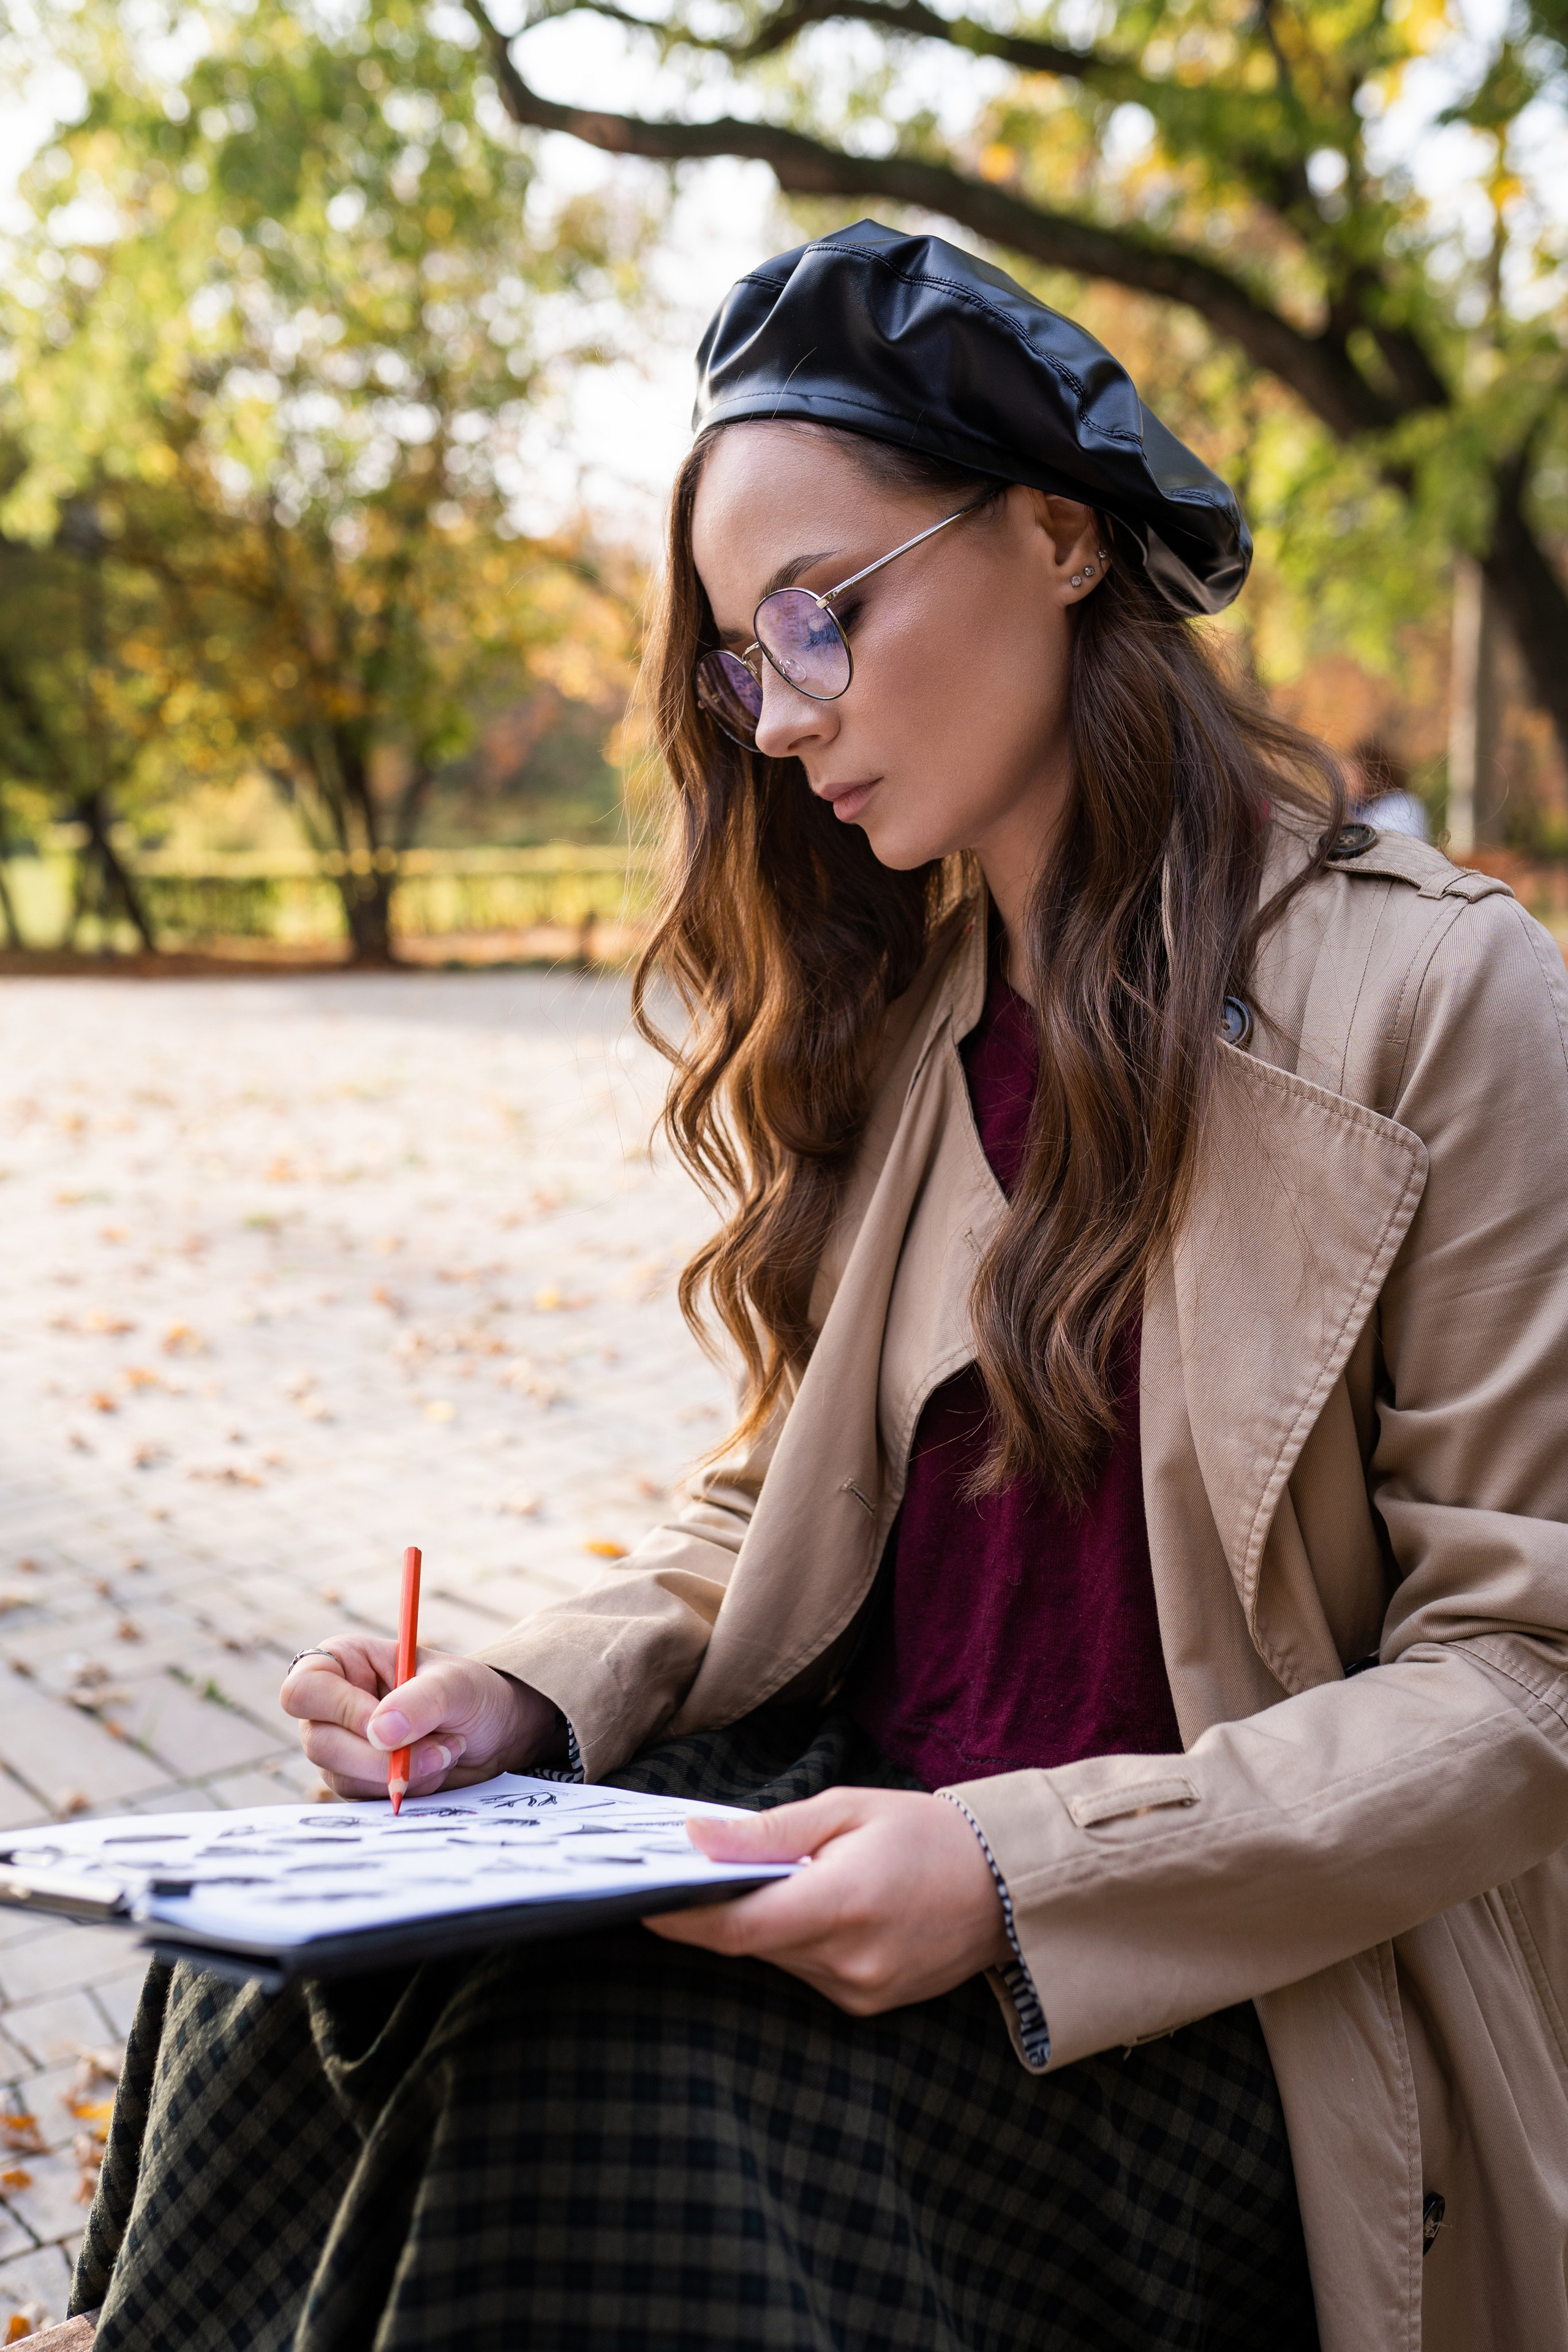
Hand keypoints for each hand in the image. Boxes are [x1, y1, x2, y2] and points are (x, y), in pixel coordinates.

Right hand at [280, 1638, 562, 1801]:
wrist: (495, 1733)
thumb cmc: (471, 1693)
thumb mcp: (456, 1685)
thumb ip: (420, 1701)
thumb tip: (379, 1733)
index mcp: (343, 1662)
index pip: (304, 1690)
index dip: (341, 1712)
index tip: (387, 1727)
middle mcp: (332, 1706)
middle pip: (317, 1742)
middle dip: (380, 1756)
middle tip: (438, 1748)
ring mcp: (341, 1747)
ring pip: (340, 1776)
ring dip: (401, 1773)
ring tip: (446, 1750)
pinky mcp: (358, 1781)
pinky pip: (364, 1799)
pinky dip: (405, 1789)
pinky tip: (435, 1769)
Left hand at [644, 1787, 1012, 2013]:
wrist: (1010, 1884)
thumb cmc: (926, 1832)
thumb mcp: (848, 1809)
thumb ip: (770, 1830)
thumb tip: (696, 1838)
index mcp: (842, 1904)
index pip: (738, 1928)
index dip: (682, 1918)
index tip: (642, 1899)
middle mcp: (849, 1961)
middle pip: (753, 1942)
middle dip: (726, 1908)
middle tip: (704, 1868)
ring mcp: (861, 1991)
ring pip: (779, 1958)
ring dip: (767, 1923)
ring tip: (784, 1878)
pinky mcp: (870, 2004)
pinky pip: (809, 1972)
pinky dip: (799, 1941)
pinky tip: (820, 1905)